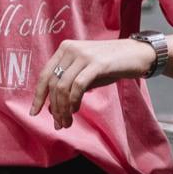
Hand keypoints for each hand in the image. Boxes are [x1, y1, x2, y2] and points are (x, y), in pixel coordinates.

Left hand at [30, 38, 156, 128]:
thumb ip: (69, 86)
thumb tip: (52, 108)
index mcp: (64, 49)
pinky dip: (74, 101)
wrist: (138, 54)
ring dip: (62, 108)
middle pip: (53, 83)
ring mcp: (83, 55)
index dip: (38, 96)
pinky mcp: (97, 63)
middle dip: (53, 107)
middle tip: (58, 124)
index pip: (44, 75)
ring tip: (66, 122)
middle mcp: (70, 49)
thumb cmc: (111, 65)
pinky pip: (78, 85)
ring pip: (63, 86)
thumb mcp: (86, 74)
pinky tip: (75, 111)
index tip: (34, 113)